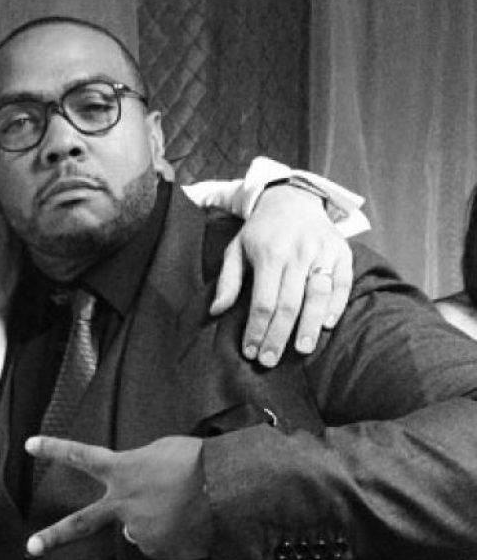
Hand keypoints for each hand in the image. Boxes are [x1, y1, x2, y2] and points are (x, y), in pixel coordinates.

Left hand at [24, 435, 208, 559]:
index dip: (54, 449)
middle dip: (53, 536)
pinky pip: (163, 544)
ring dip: (156, 521)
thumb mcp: (161, 450)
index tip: (30, 444)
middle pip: (81, 523)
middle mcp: (123, 504)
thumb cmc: (198, 462)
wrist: (228, 491)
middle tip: (31, 546)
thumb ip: (138, 468)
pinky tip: (190, 523)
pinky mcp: (160, 550)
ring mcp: (139, 530)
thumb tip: (138, 490)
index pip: (81, 456)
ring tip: (184, 507)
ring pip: (139, 529)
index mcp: (123, 470)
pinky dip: (174, 536)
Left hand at [211, 184, 352, 365]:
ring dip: (310, 326)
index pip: (263, 302)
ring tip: (301, 350)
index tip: (251, 351)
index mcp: (269, 254)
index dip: (257, 329)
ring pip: (319, 296)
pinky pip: (343, 284)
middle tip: (270, 360)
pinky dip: (336, 306)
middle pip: (290, 304)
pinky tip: (325, 325)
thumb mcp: (236, 248)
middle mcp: (298, 253)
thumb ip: (228, 280)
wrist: (292, 199)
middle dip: (279, 336)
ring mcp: (323, 252)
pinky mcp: (342, 253)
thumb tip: (216, 311)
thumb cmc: (261, 231)